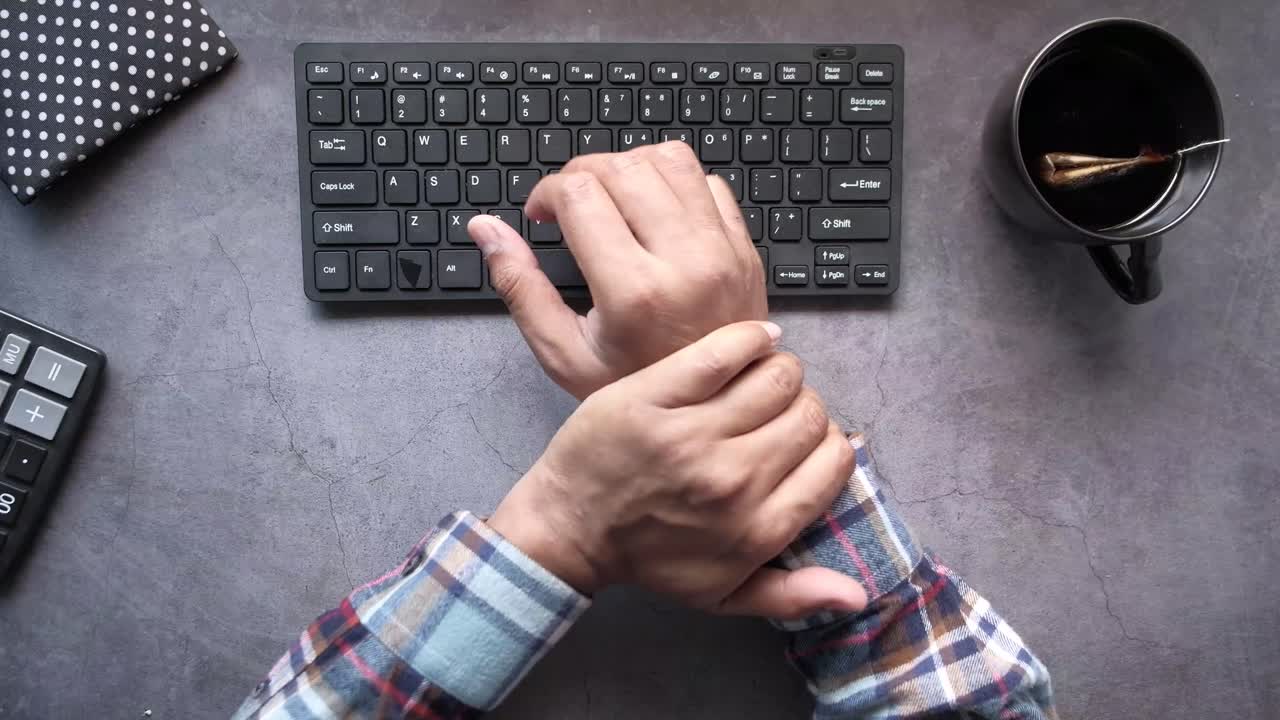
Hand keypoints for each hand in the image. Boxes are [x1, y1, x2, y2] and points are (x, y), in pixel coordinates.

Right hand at [468, 141, 766, 398]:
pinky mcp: (744, 249)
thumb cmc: (637, 388)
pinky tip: (654, 211)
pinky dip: (675, 182)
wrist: (716, 411)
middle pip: (623, 167)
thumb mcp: (564, 354)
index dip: (547, 192)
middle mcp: (684, 262)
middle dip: (582, 174)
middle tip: (569, 206)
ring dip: (629, 166)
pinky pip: (708, 181)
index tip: (541, 215)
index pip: (580, 194)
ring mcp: (722, 252)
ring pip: (669, 160)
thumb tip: (483, 227)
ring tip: (610, 198)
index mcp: (634, 292)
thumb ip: (519, 286)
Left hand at [488, 321, 864, 619]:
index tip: (803, 444)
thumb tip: (857, 593)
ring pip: (777, 376)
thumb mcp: (721, 596)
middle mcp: (732, 480)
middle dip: (804, 408)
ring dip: (778, 372)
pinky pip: (724, 348)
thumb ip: (792, 596)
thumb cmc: (649, 560)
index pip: (834, 460)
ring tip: (758, 382)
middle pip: (810, 413)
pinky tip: (754, 341)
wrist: (570, 528)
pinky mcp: (655, 394)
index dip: (828, 444)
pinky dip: (751, 337)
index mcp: (757, 528)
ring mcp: (691, 434)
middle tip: (775, 414)